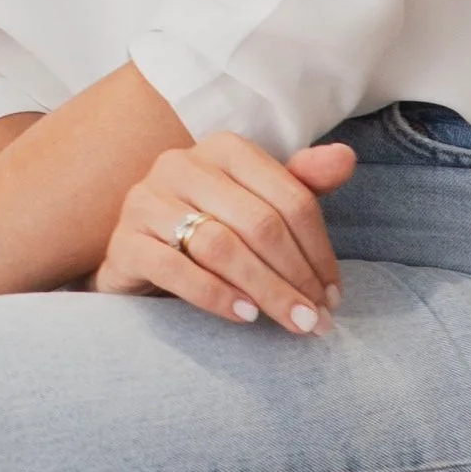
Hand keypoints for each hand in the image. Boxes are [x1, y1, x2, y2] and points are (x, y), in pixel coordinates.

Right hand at [92, 132, 355, 332]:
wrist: (140, 256)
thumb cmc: (211, 228)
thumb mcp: (259, 205)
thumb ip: (302, 184)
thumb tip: (346, 158)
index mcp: (223, 149)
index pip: (289, 197)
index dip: (319, 250)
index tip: (333, 294)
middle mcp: (181, 164)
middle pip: (258, 223)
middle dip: (295, 276)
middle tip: (318, 320)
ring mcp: (147, 200)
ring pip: (220, 245)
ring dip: (265, 290)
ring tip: (292, 322)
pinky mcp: (124, 240)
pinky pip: (173, 267)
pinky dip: (215, 295)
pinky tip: (245, 316)